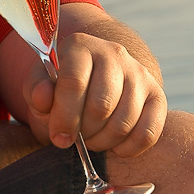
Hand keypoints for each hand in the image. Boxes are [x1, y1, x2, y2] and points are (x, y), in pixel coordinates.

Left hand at [24, 31, 167, 156]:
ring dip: (103, 141)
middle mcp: (113, 53)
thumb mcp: (40, 85)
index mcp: (80, 45)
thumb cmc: (61, 86)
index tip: (58, 137)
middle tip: (75, 137)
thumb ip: (36, 91)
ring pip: (124, 121)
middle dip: (84, 131)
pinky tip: (112, 144)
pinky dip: (128, 148)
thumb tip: (43, 98)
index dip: (64, 116)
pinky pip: (148, 132)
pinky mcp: (157, 94)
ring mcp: (139, 73)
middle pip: (101, 105)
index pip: (74, 82)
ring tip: (90, 138)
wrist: (94, 79)